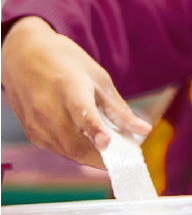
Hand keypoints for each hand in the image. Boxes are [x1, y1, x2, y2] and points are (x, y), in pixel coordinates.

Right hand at [0, 17, 151, 168]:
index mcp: (69, 88)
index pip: (82, 113)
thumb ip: (118, 109)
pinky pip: (58, 149)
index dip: (95, 131)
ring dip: (90, 157)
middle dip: (101, 157)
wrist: (24, 54)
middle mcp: (48, 108)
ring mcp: (36, 122)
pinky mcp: (31, 132)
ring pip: (67, 152)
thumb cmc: (66, 63)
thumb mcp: (99, 78)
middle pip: (75, 143)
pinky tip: (89, 145)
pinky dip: (76, 151)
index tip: (108, 144)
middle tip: (124, 160)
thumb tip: (144, 131)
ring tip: (111, 153)